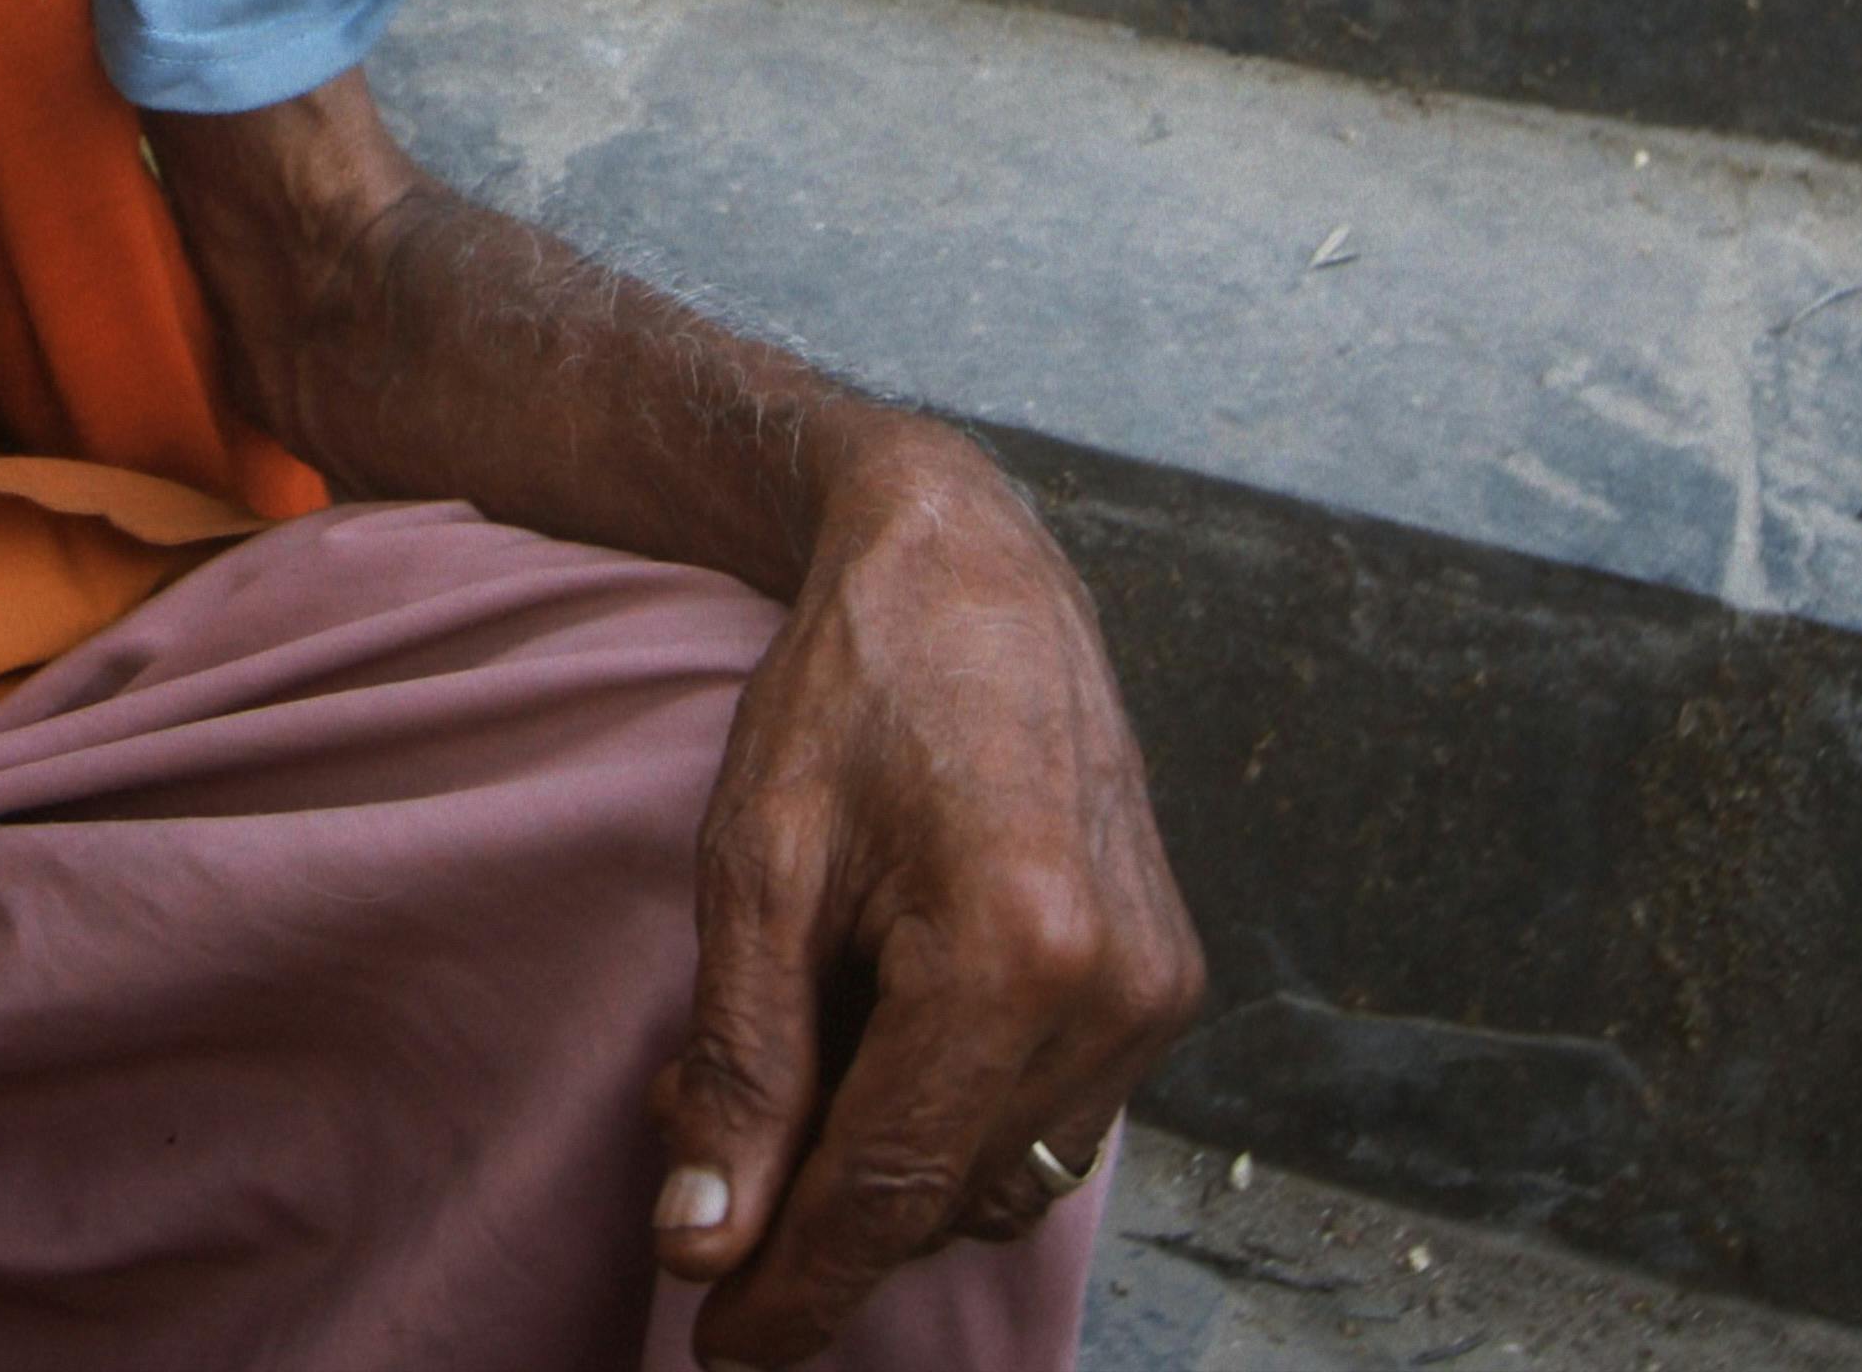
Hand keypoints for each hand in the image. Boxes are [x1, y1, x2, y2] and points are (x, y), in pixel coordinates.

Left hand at [650, 416, 1202, 1362]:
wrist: (971, 567)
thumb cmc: (849, 695)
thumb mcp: (754, 868)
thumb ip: (741, 1066)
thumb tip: (706, 1242)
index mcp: (1012, 954)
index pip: (887, 1191)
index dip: (794, 1290)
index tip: (719, 1349)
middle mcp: (1112, 989)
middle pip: (940, 1194)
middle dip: (812, 1199)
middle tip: (696, 1117)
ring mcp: (1155, 991)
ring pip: (997, 1173)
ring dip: (881, 1158)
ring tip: (781, 1044)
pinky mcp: (1165, 979)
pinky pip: (1045, 1116)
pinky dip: (947, 1110)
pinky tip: (869, 1025)